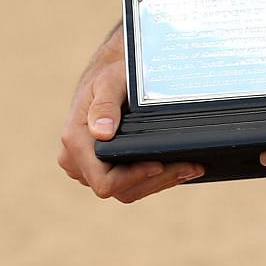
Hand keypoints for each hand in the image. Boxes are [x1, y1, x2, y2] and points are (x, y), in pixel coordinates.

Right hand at [57, 28, 201, 202]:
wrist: (110, 73)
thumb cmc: (111, 74)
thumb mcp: (110, 82)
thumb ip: (105, 105)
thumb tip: (101, 133)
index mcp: (75, 142)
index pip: (104, 181)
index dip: (134, 177)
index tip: (160, 163)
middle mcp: (76, 160)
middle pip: (120, 189)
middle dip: (156, 181)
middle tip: (190, 167)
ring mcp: (89, 168)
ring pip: (127, 191)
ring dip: (160, 182)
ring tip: (190, 168)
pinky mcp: (104, 169)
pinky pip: (130, 184)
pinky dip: (155, 179)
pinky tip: (179, 168)